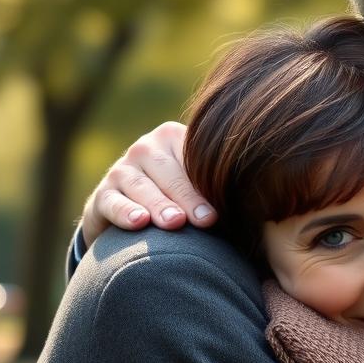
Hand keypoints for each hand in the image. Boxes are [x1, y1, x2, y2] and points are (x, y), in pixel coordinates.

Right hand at [81, 122, 214, 247]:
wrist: (132, 216)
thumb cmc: (182, 202)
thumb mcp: (199, 190)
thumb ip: (220, 189)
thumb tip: (261, 204)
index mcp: (176, 140)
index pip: (195, 161)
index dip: (209, 184)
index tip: (224, 211)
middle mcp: (147, 149)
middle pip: (169, 172)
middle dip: (188, 197)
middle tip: (207, 221)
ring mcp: (122, 169)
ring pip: (141, 186)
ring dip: (159, 204)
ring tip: (174, 222)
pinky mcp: (102, 193)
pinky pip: (112, 201)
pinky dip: (125, 212)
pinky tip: (139, 223)